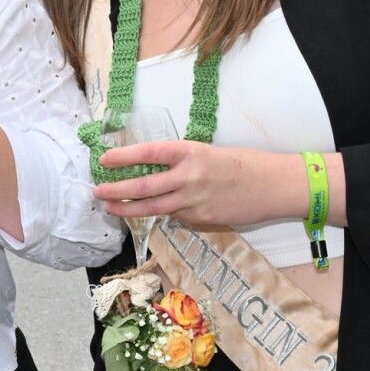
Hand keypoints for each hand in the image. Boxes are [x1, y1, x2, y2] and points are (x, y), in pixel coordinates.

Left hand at [91, 141, 302, 226]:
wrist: (272, 185)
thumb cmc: (240, 164)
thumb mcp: (206, 152)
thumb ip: (179, 162)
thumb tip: (149, 170)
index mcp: (190, 152)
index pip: (149, 153)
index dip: (124, 157)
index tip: (104, 159)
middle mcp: (189, 176)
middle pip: (144, 186)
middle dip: (116, 190)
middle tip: (97, 191)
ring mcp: (195, 200)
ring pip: (153, 208)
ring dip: (127, 209)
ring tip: (109, 206)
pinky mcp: (201, 218)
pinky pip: (175, 216)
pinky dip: (162, 213)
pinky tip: (152, 212)